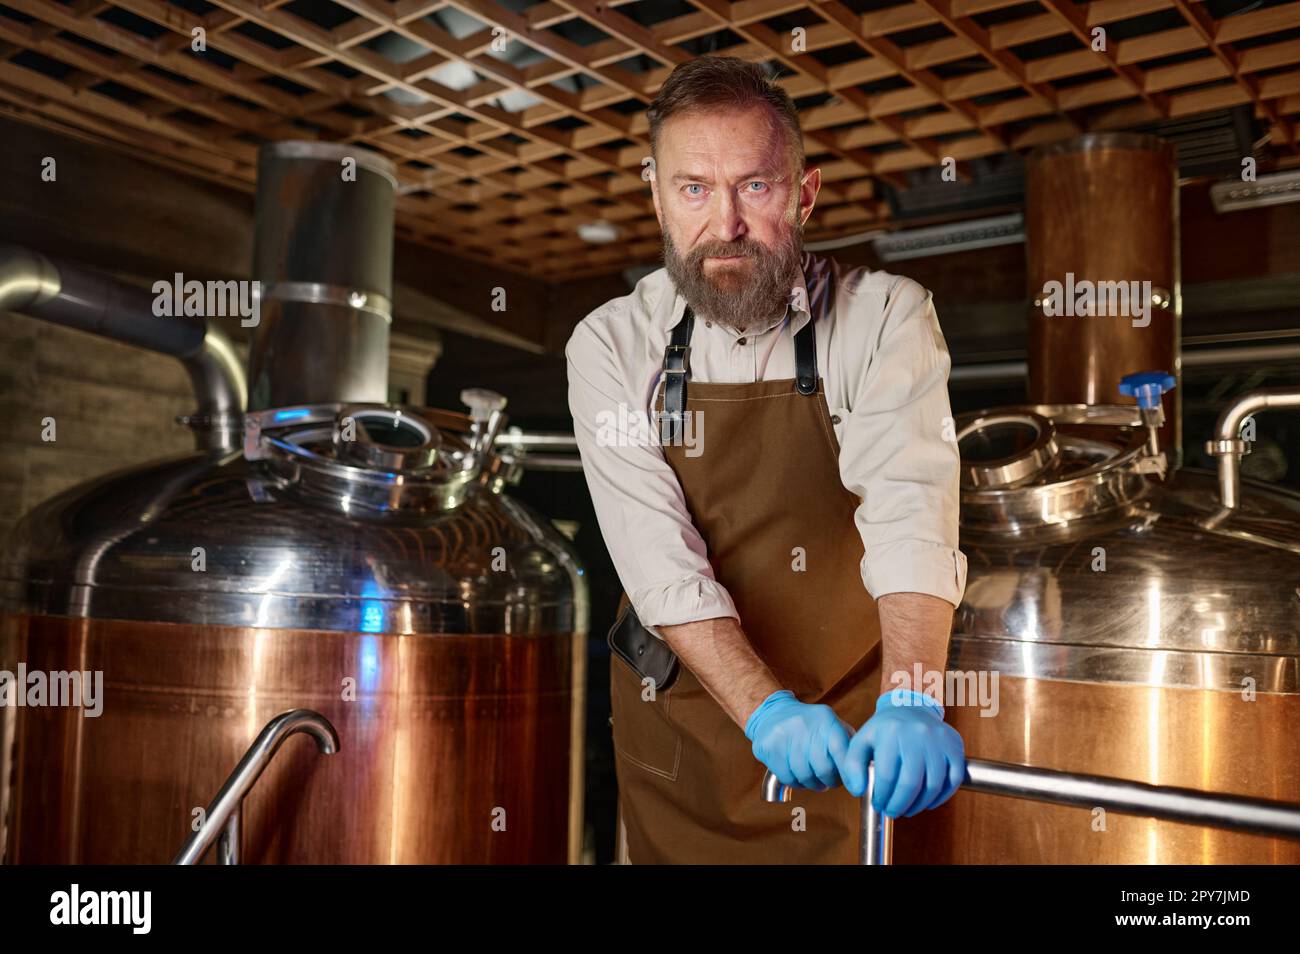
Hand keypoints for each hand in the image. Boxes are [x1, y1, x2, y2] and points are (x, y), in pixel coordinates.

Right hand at [744, 690, 851, 789]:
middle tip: (830, 781)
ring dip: (812, 783)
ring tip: (814, 778)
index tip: (855, 787)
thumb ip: (848, 744)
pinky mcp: (769, 748)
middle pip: (824, 769)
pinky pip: (788, 778)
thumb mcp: (831, 725)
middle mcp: (805, 726)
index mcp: (825, 720)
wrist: (772, 713)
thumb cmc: (808, 724)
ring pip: (805, 776)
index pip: (842, 751)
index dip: (850, 774)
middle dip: (830, 781)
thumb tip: (865, 770)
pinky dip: (796, 782)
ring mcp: (785, 736)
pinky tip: (798, 774)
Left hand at [841, 689, 964, 817]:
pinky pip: (953, 780)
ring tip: (908, 809)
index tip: (878, 805)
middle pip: (910, 783)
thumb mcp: (862, 740)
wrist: (912, 707)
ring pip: (932, 785)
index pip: (886, 776)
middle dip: (899, 805)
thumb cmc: (885, 729)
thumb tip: (858, 790)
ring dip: (919, 805)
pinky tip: (927, 802)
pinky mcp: (955, 747)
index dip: (882, 797)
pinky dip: (941, 797)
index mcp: (891, 732)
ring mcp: (939, 740)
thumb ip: (852, 765)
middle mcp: (917, 734)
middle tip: (892, 812)